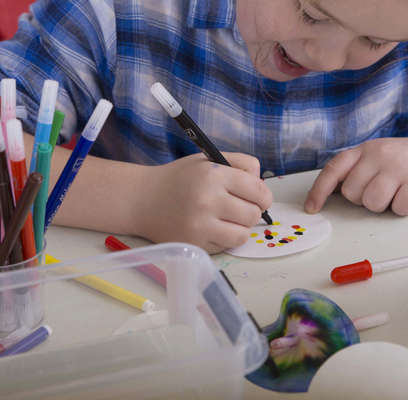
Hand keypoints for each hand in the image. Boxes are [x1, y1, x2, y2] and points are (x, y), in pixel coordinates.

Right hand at [132, 152, 272, 253]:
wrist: (143, 200)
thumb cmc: (180, 179)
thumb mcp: (208, 160)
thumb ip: (240, 163)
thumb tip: (261, 181)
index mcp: (213, 175)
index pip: (257, 191)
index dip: (264, 196)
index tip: (260, 198)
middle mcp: (207, 201)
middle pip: (253, 214)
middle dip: (252, 211)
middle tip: (240, 207)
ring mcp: (200, 226)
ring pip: (243, 234)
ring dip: (240, 227)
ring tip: (228, 219)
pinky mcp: (195, 245)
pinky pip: (226, 246)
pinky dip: (224, 238)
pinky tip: (212, 227)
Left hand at [305, 129, 407, 215]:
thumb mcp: (380, 157)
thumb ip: (358, 170)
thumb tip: (330, 193)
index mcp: (367, 149)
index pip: (335, 169)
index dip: (319, 190)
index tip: (312, 207)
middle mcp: (380, 154)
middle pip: (352, 193)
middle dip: (364, 200)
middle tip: (383, 190)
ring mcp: (399, 167)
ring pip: (373, 203)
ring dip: (384, 206)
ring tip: (398, 192)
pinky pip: (399, 209)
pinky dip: (405, 208)